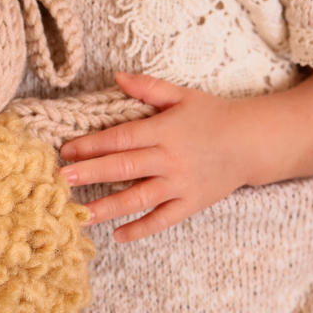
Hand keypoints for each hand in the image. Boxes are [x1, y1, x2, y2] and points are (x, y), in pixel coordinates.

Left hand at [59, 72, 251, 242]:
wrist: (252, 142)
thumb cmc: (214, 116)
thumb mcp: (182, 95)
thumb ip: (148, 87)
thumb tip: (117, 76)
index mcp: (164, 130)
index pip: (121, 138)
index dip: (92, 144)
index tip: (66, 151)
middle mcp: (169, 159)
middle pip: (123, 167)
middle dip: (90, 173)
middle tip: (60, 181)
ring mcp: (180, 184)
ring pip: (138, 198)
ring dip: (107, 207)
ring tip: (80, 214)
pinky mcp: (191, 203)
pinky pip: (162, 220)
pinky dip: (140, 229)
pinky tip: (117, 236)